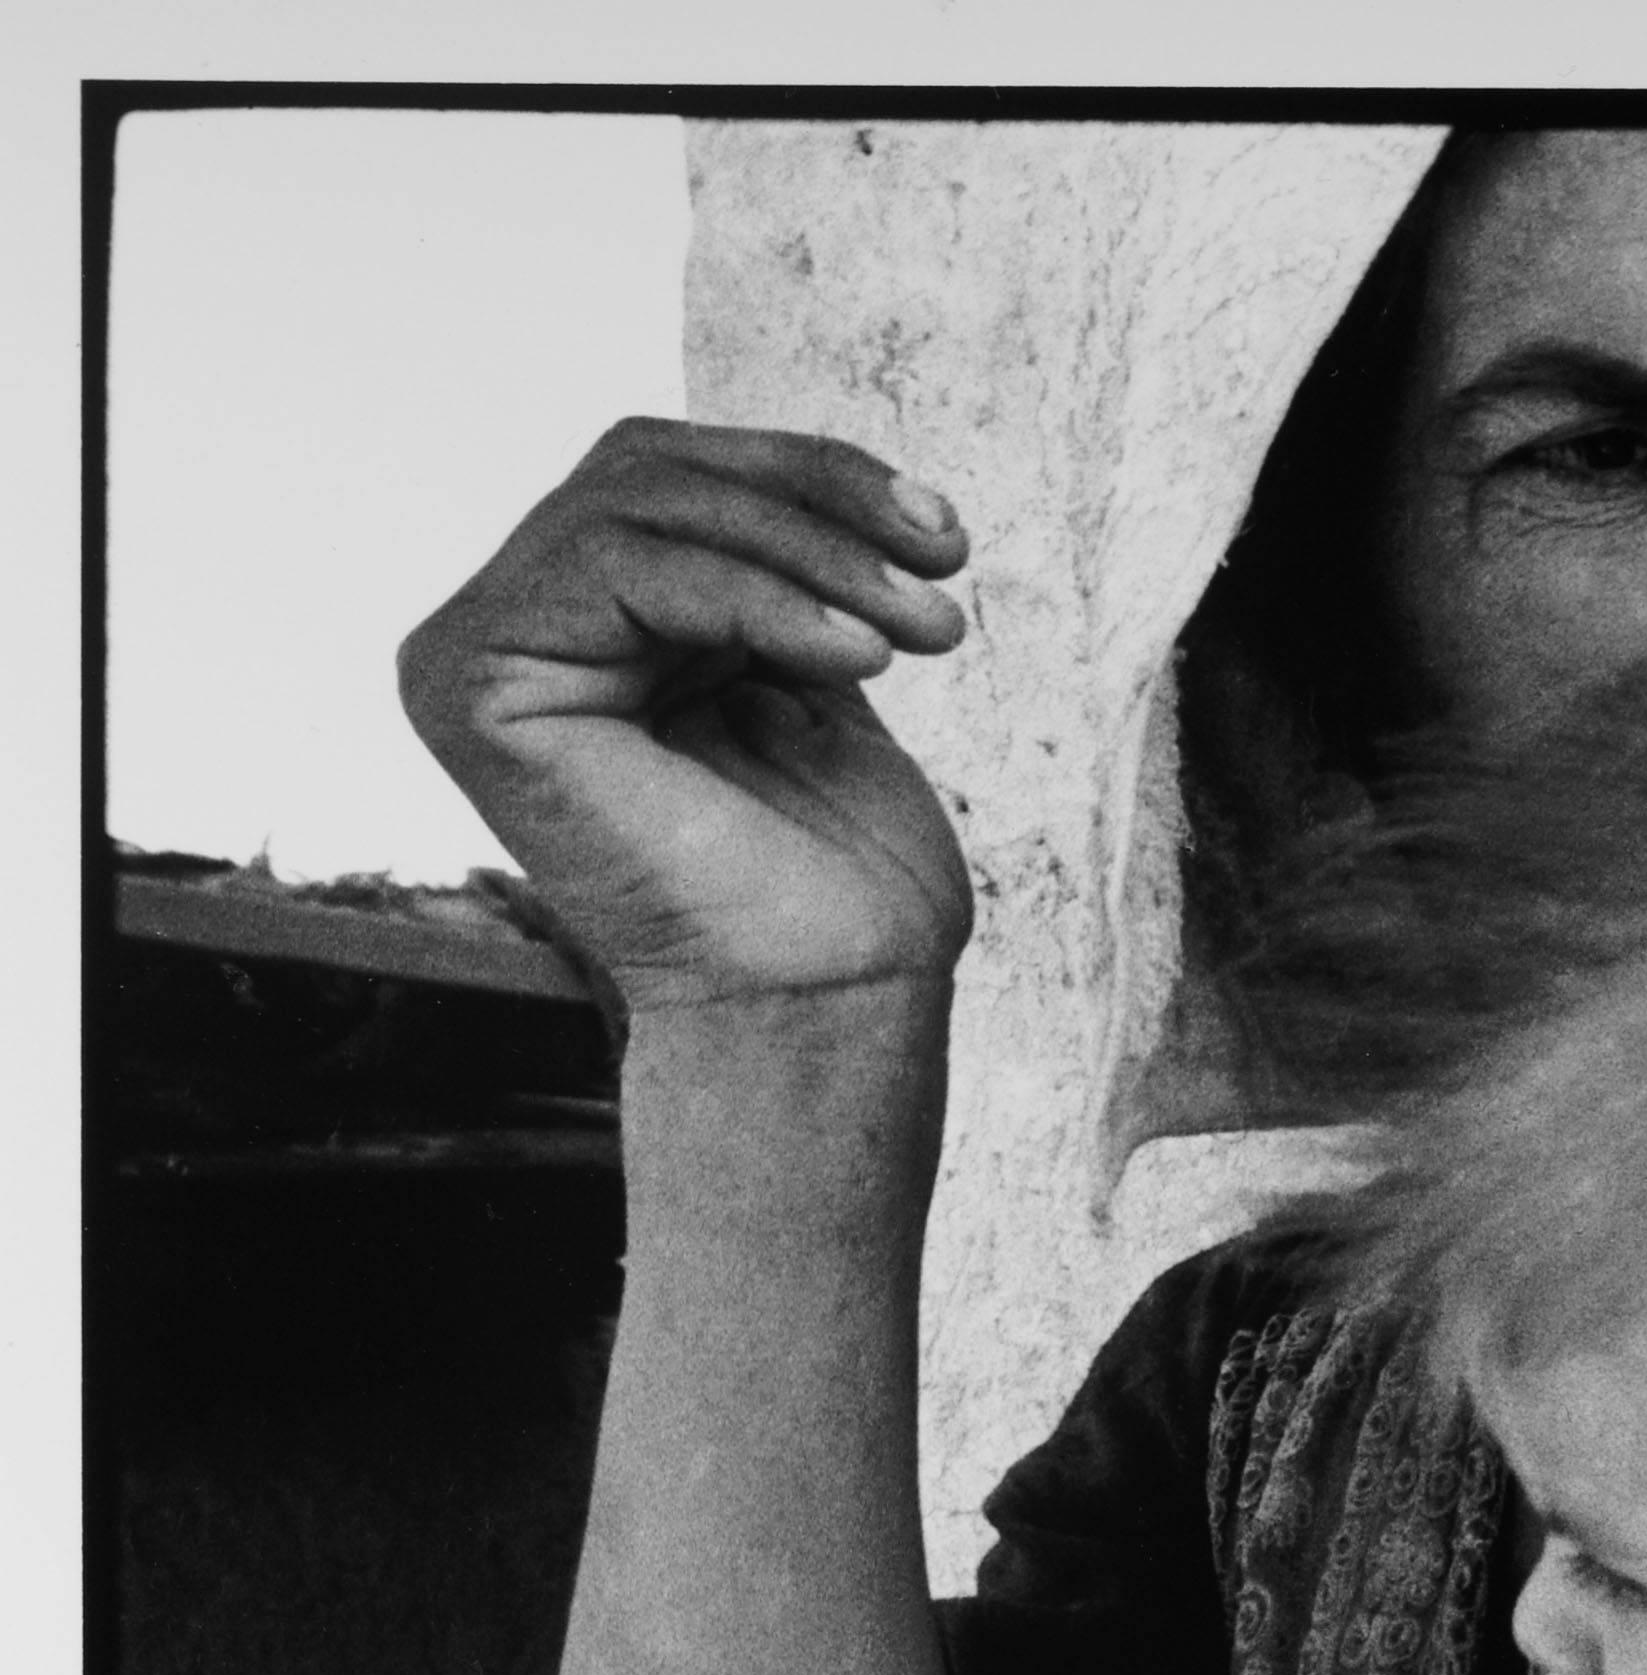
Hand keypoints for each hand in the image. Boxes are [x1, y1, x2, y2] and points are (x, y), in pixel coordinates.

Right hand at [395, 420, 977, 1013]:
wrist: (827, 999)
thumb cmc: (839, 870)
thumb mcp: (821, 670)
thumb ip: (780, 565)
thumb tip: (809, 472)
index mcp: (594, 622)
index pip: (677, 475)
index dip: (812, 474)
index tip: (943, 535)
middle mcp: (517, 626)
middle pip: (650, 468)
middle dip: (817, 503)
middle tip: (942, 573)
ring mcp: (477, 650)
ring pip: (639, 503)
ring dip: (808, 553)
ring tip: (920, 631)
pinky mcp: (468, 683)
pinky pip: (615, 565)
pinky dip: (751, 594)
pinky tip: (850, 657)